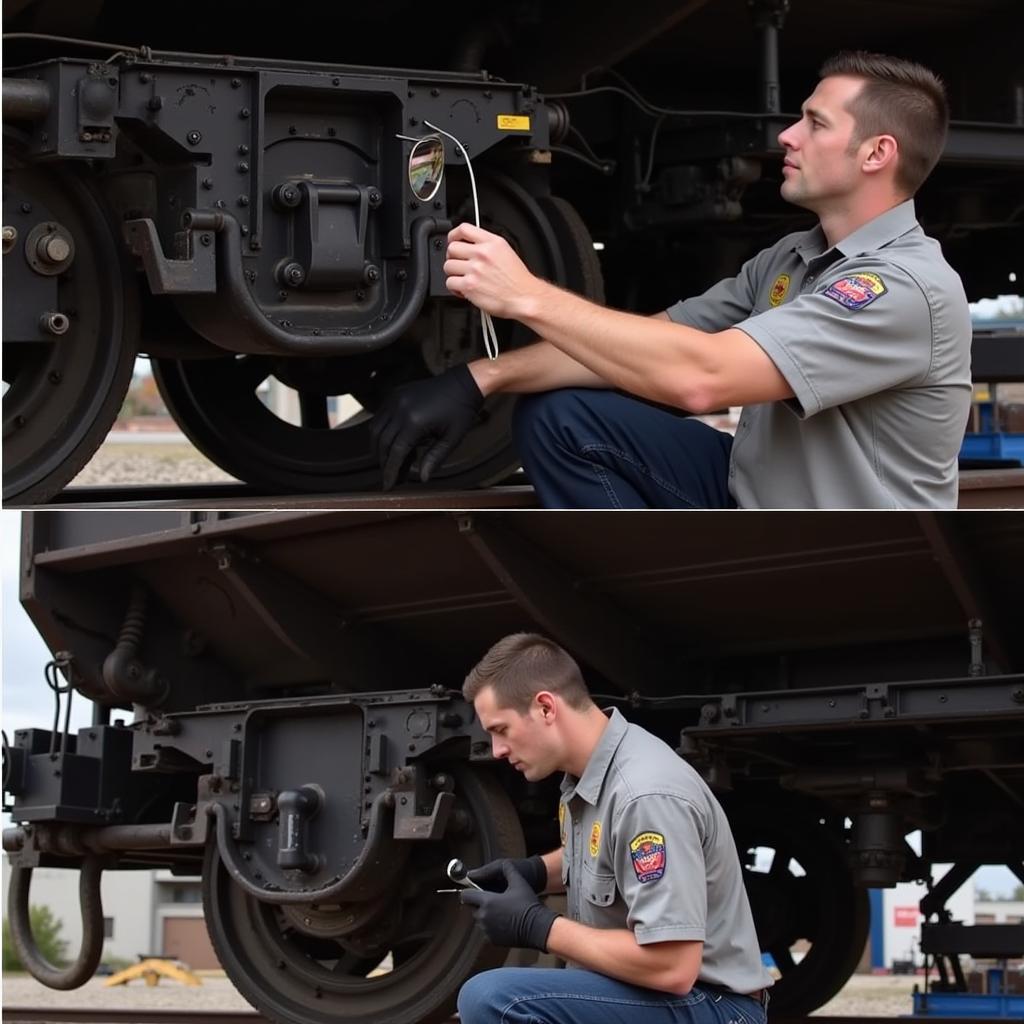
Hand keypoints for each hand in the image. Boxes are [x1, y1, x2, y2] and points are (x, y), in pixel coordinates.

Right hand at [368, 365, 483, 489]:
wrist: (463, 384)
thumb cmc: (461, 411)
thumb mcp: (452, 439)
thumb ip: (435, 458)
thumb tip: (422, 478)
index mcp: (415, 421)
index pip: (396, 452)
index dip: (390, 471)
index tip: (388, 486)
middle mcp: (400, 408)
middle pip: (382, 442)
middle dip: (384, 462)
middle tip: (391, 476)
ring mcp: (396, 399)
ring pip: (376, 430)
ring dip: (379, 448)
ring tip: (390, 461)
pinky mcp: (395, 394)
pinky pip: (380, 417)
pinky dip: (381, 432)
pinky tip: (392, 443)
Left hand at [444, 223, 545, 318]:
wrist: (524, 297)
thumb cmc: (517, 280)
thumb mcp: (506, 252)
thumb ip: (488, 245)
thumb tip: (470, 245)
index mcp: (492, 243)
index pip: (464, 229)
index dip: (453, 235)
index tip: (452, 241)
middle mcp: (482, 254)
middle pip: (452, 248)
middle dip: (452, 258)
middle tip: (459, 265)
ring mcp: (475, 270)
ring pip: (448, 266)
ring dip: (453, 274)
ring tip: (463, 279)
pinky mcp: (469, 286)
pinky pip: (450, 282)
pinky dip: (454, 288)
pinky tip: (464, 290)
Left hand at [460, 861, 558, 950]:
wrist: (537, 928)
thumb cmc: (528, 905)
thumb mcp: (519, 882)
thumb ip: (508, 870)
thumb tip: (503, 864)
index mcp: (487, 902)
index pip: (465, 896)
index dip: (469, 891)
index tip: (475, 889)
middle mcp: (484, 917)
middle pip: (472, 907)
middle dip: (479, 902)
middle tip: (492, 898)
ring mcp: (487, 930)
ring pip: (479, 919)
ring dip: (485, 914)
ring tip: (500, 909)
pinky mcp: (492, 940)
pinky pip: (486, 930)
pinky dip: (491, 925)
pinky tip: (504, 920)